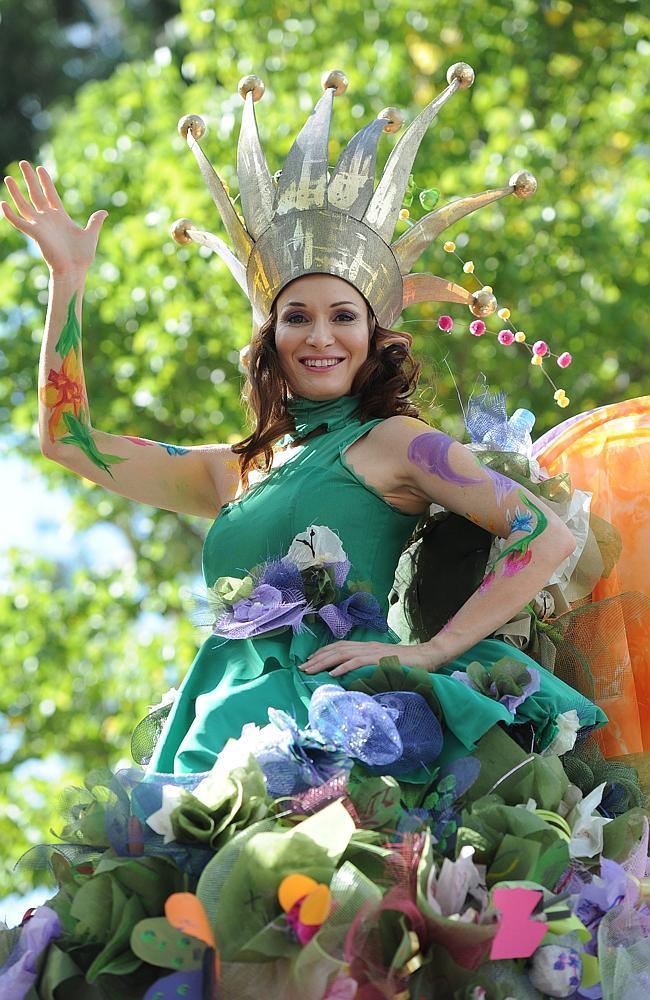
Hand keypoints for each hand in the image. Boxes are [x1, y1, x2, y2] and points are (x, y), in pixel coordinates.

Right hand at [1, 161, 107, 274]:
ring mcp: (40, 226)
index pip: (50, 194)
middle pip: (36, 194)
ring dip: (16, 192)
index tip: (41, 168)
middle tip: (23, 163)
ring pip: (24, 205)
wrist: (74, 270)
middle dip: (29, 179)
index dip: (45, 181)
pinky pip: (19, 223)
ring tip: (8, 178)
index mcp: (60, 217)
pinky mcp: (35, 234)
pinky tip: (3, 204)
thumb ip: (95, 222)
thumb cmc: (82, 256)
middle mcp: (48, 219)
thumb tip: (104, 212)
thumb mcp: (90, 235)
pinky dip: (10, 215)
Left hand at [298, 640, 441, 677]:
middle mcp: (366, 646)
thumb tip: (355, 676)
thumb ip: (370, 666)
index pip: (339, 647)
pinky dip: (343, 667)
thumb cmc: (407, 663)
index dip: (323, 652)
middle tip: (302, 668)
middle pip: (335, 650)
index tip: (309, 660)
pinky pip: (357, 662)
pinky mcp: (379, 659)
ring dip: (323, 662)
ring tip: (310, 670)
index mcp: (366, 647)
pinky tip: (332, 674)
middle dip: (317, 658)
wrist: (427, 656)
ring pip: (342, 654)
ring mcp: (372, 651)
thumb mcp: (384, 663)